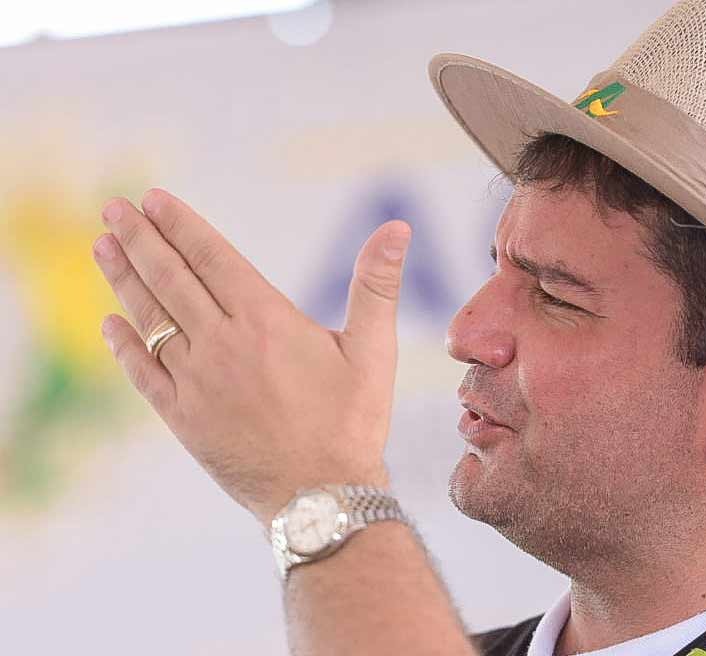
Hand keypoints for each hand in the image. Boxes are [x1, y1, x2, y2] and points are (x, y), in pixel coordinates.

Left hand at [91, 189, 411, 526]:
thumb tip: (398, 227)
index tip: (153, 199)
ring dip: (125, 280)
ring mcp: (196, 382)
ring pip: (151, 319)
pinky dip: (124, 345)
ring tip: (103, 247)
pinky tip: (110, 323)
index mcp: (266, 321)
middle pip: (172, 279)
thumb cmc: (354, 422)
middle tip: (114, 209)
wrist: (322, 497)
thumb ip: (377, 284)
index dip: (181, 225)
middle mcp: (222, 344)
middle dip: (142, 240)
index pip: (213, 258)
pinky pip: (142, 373)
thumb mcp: (374, 349)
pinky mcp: (183, 419)